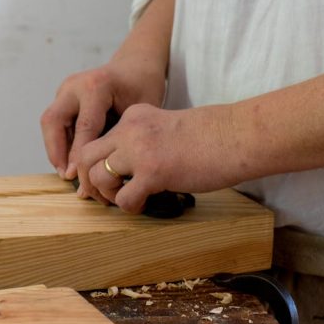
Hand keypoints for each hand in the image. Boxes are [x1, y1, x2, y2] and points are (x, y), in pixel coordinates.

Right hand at [40, 59, 165, 187]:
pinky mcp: (63, 95)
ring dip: (55, 148)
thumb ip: (118, 140)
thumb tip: (98, 175)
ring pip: (49, 122)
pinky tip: (71, 159)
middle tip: (66, 176)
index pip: (84, 127)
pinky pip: (55, 121)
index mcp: (97, 85)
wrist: (137, 64)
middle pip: (53, 121)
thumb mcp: (139, 114)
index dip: (80, 156)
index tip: (80, 178)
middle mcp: (75, 84)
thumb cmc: (143, 88)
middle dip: (56, 151)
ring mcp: (66, 88)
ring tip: (68, 172)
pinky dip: (60, 141)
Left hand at [76, 103, 243, 213]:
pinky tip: (144, 204)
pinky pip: (123, 198)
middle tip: (104, 196)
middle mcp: (131, 130)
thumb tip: (127, 170)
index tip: (107, 179)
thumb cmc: (210, 137)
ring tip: (126, 199)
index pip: (97, 139)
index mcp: (134, 116)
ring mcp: (140, 150)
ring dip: (108, 195)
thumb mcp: (166, 127)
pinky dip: (129, 207)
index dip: (96, 164)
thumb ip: (143, 141)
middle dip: (88, 180)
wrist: (238, 136)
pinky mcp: (154, 172)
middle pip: (85, 156)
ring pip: (99, 176)